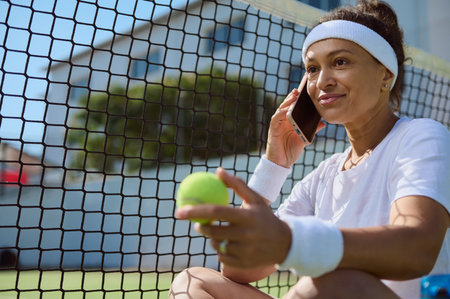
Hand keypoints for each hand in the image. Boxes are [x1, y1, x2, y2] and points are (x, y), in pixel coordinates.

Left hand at [176, 167, 291, 268]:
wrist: (285, 243)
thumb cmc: (264, 217)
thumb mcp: (254, 199)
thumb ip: (236, 184)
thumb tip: (218, 171)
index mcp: (247, 216)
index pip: (216, 212)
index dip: (196, 211)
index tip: (180, 211)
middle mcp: (247, 235)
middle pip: (213, 231)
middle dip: (201, 227)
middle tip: (198, 224)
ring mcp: (245, 251)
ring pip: (216, 245)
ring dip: (212, 238)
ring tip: (219, 232)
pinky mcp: (243, 264)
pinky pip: (222, 257)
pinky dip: (221, 250)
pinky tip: (228, 244)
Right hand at [266, 89, 324, 167]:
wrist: (282, 163)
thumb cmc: (291, 151)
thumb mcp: (304, 139)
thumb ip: (311, 130)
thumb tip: (322, 123)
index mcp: (289, 123)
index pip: (291, 108)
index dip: (295, 100)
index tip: (302, 92)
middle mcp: (282, 122)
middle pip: (285, 107)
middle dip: (291, 98)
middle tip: (298, 91)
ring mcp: (277, 126)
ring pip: (280, 110)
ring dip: (286, 103)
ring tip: (293, 97)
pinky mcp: (273, 131)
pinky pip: (275, 119)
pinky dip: (281, 114)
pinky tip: (287, 110)